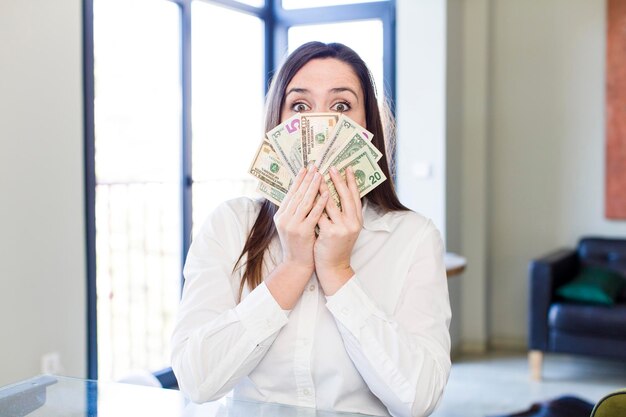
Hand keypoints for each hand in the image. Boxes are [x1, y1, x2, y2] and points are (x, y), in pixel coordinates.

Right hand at [273, 165, 328, 273]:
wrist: (296, 264)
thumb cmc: (297, 244)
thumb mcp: (290, 226)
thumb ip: (293, 211)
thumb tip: (301, 192)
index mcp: (280, 215)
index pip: (290, 193)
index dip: (299, 180)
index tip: (306, 168)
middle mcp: (284, 219)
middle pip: (297, 194)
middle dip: (307, 179)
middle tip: (315, 166)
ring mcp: (292, 225)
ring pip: (305, 201)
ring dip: (313, 187)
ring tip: (321, 175)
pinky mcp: (303, 232)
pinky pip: (313, 214)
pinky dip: (320, 202)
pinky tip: (327, 193)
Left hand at [315, 166, 362, 294]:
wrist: (334, 267)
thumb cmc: (336, 246)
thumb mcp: (345, 229)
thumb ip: (344, 213)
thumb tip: (336, 192)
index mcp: (357, 220)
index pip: (355, 196)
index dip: (351, 181)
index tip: (347, 168)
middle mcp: (353, 223)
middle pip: (345, 196)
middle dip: (338, 180)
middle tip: (331, 167)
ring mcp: (342, 228)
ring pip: (331, 203)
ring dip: (323, 188)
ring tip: (317, 176)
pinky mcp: (330, 233)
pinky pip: (320, 215)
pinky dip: (314, 205)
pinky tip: (308, 195)